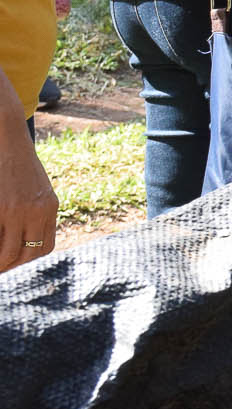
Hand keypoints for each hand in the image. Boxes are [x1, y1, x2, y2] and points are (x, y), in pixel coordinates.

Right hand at [0, 119, 56, 272]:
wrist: (8, 141)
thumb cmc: (20, 166)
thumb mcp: (37, 188)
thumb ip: (37, 210)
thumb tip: (30, 236)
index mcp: (49, 208)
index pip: (44, 247)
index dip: (28, 259)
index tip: (14, 261)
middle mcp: (36, 211)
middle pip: (27, 255)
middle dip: (11, 265)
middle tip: (0, 266)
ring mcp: (16, 211)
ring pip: (8, 253)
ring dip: (0, 262)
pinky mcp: (0, 209)